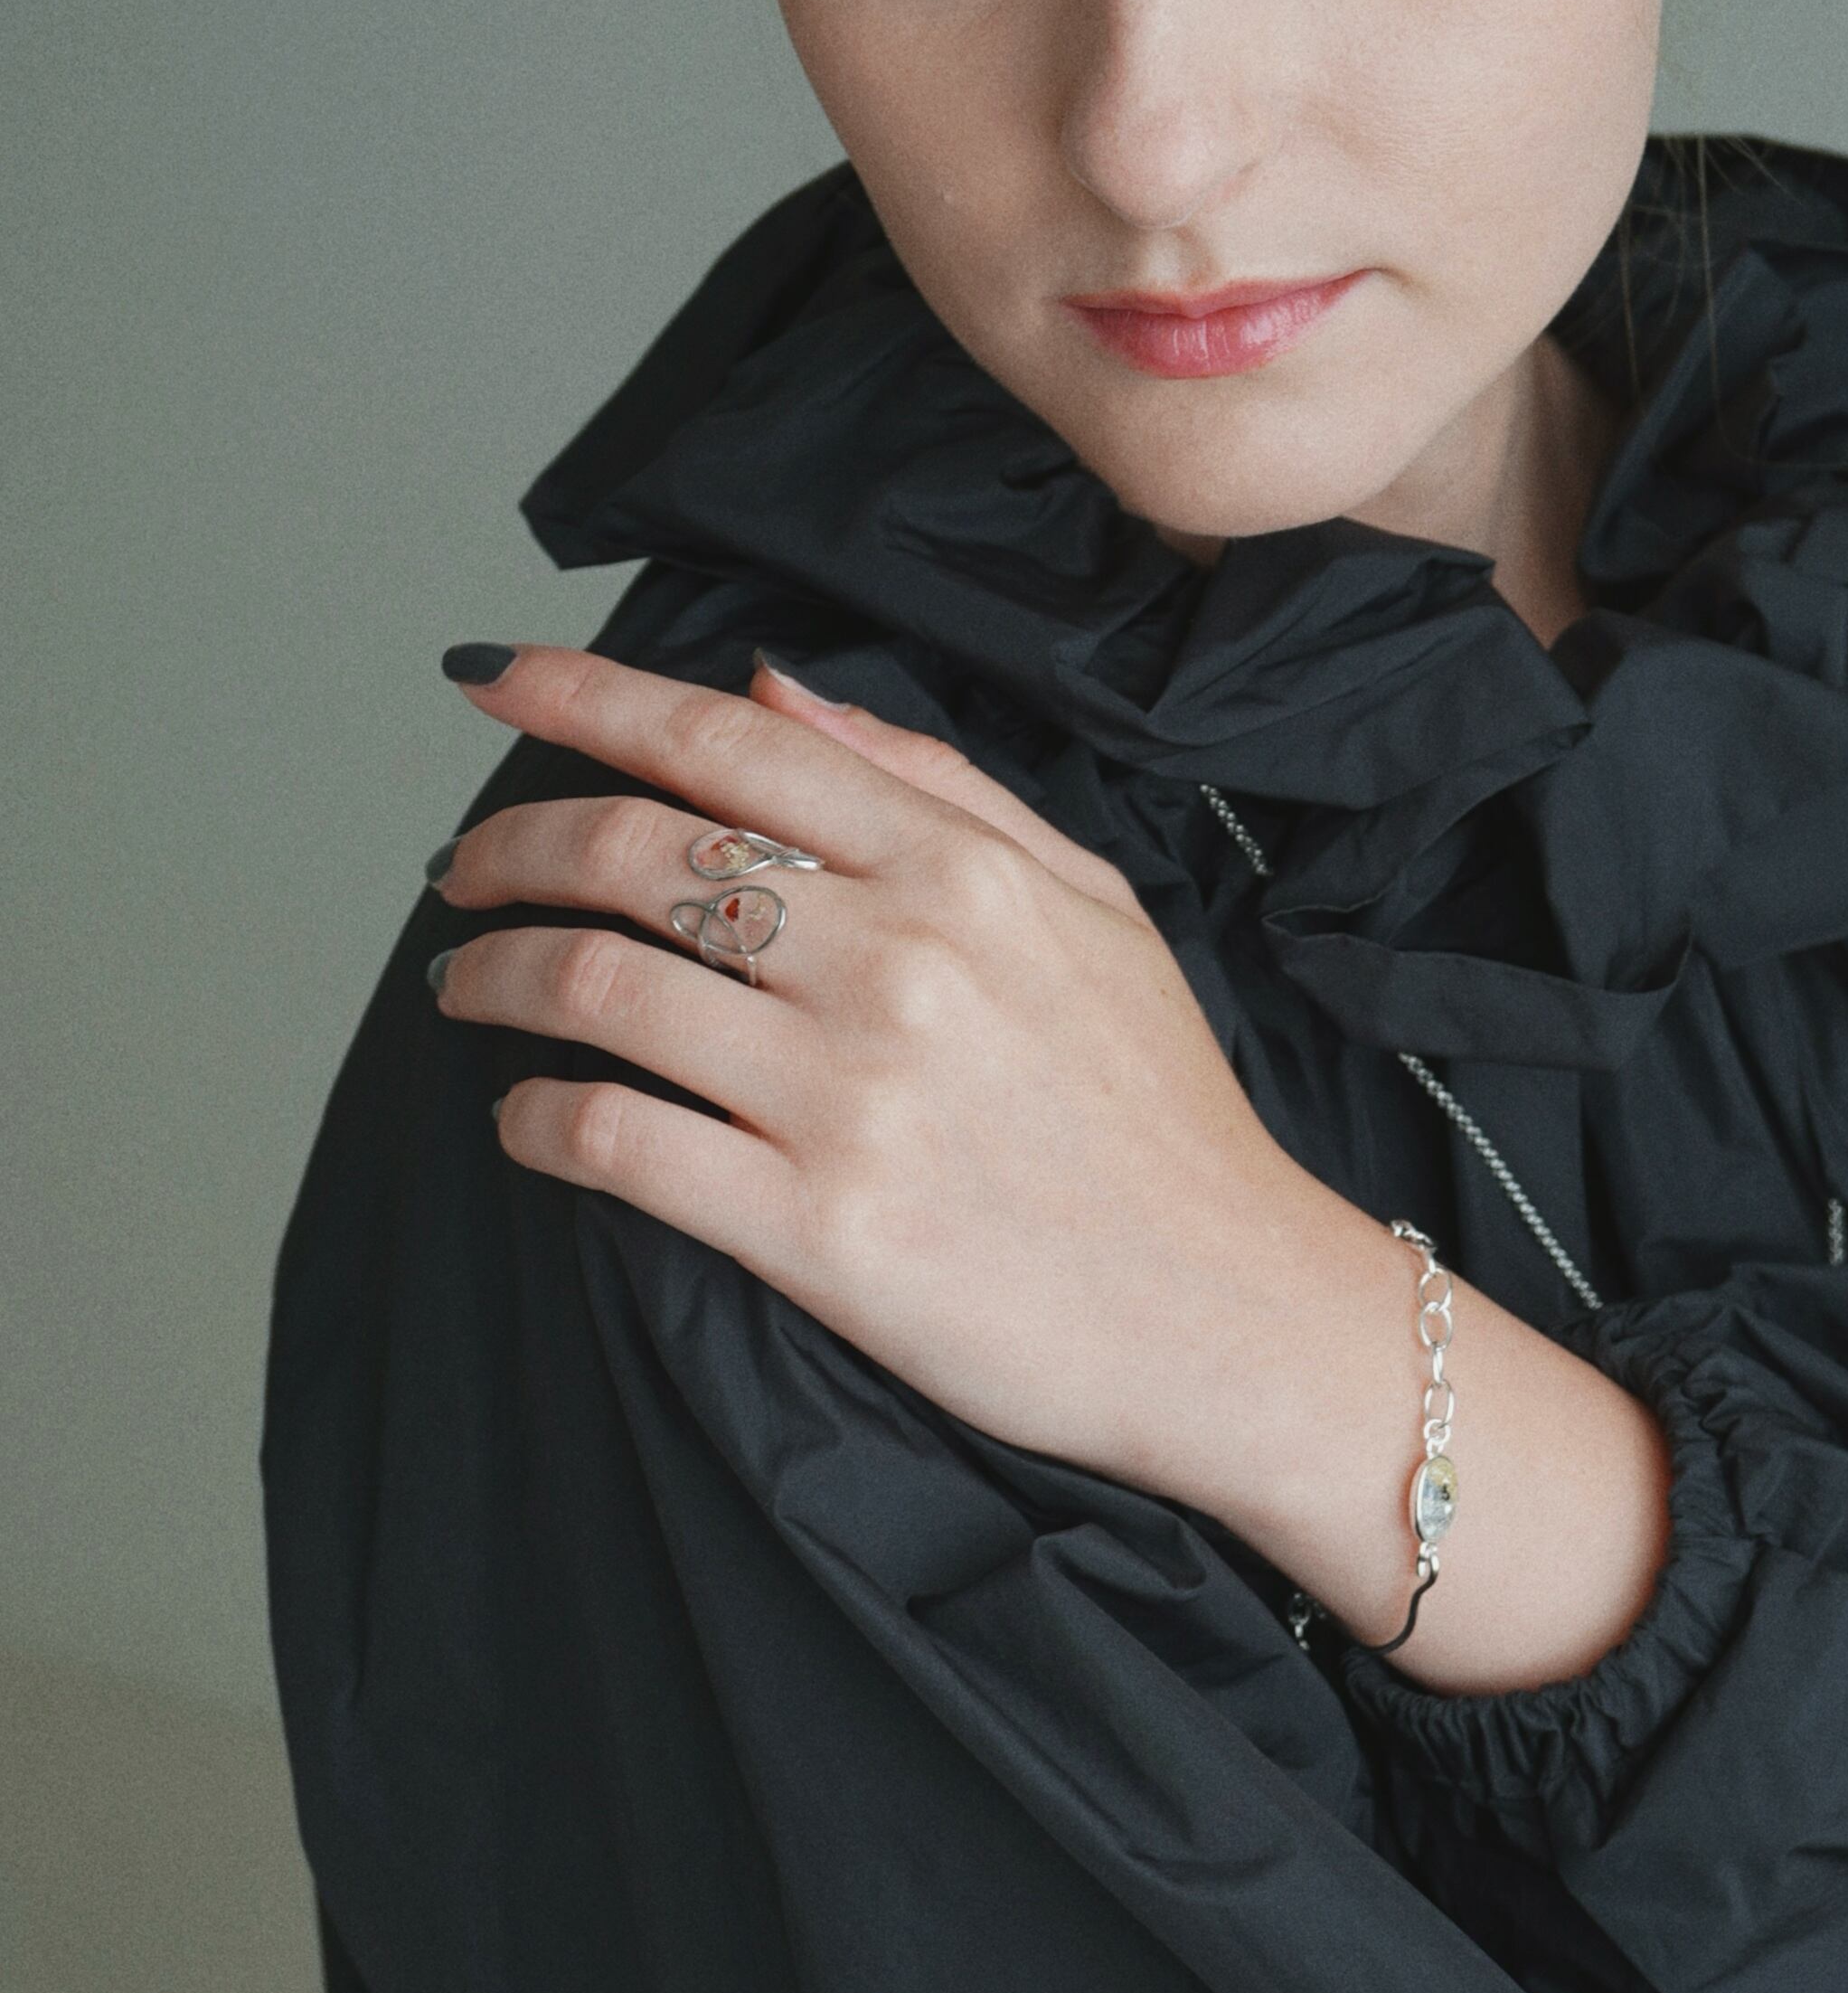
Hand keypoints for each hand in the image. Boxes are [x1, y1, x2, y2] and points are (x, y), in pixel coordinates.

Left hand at [429, 644, 1670, 1691]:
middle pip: (637, 853)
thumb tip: (774, 688)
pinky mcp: (817, 1228)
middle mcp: (898, 963)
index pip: (730, 742)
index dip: (585, 696)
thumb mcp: (1091, 906)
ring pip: (601, 988)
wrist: (1237, 1310)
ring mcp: (851, 1095)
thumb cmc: (1162, 1115)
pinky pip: (617, 1141)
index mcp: (959, 872)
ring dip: (499, 973)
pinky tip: (525, 1116)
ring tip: (472, 982)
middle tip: (465, 872)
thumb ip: (934, 784)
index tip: (496, 681)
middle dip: (510, 846)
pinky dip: (535, 1118)